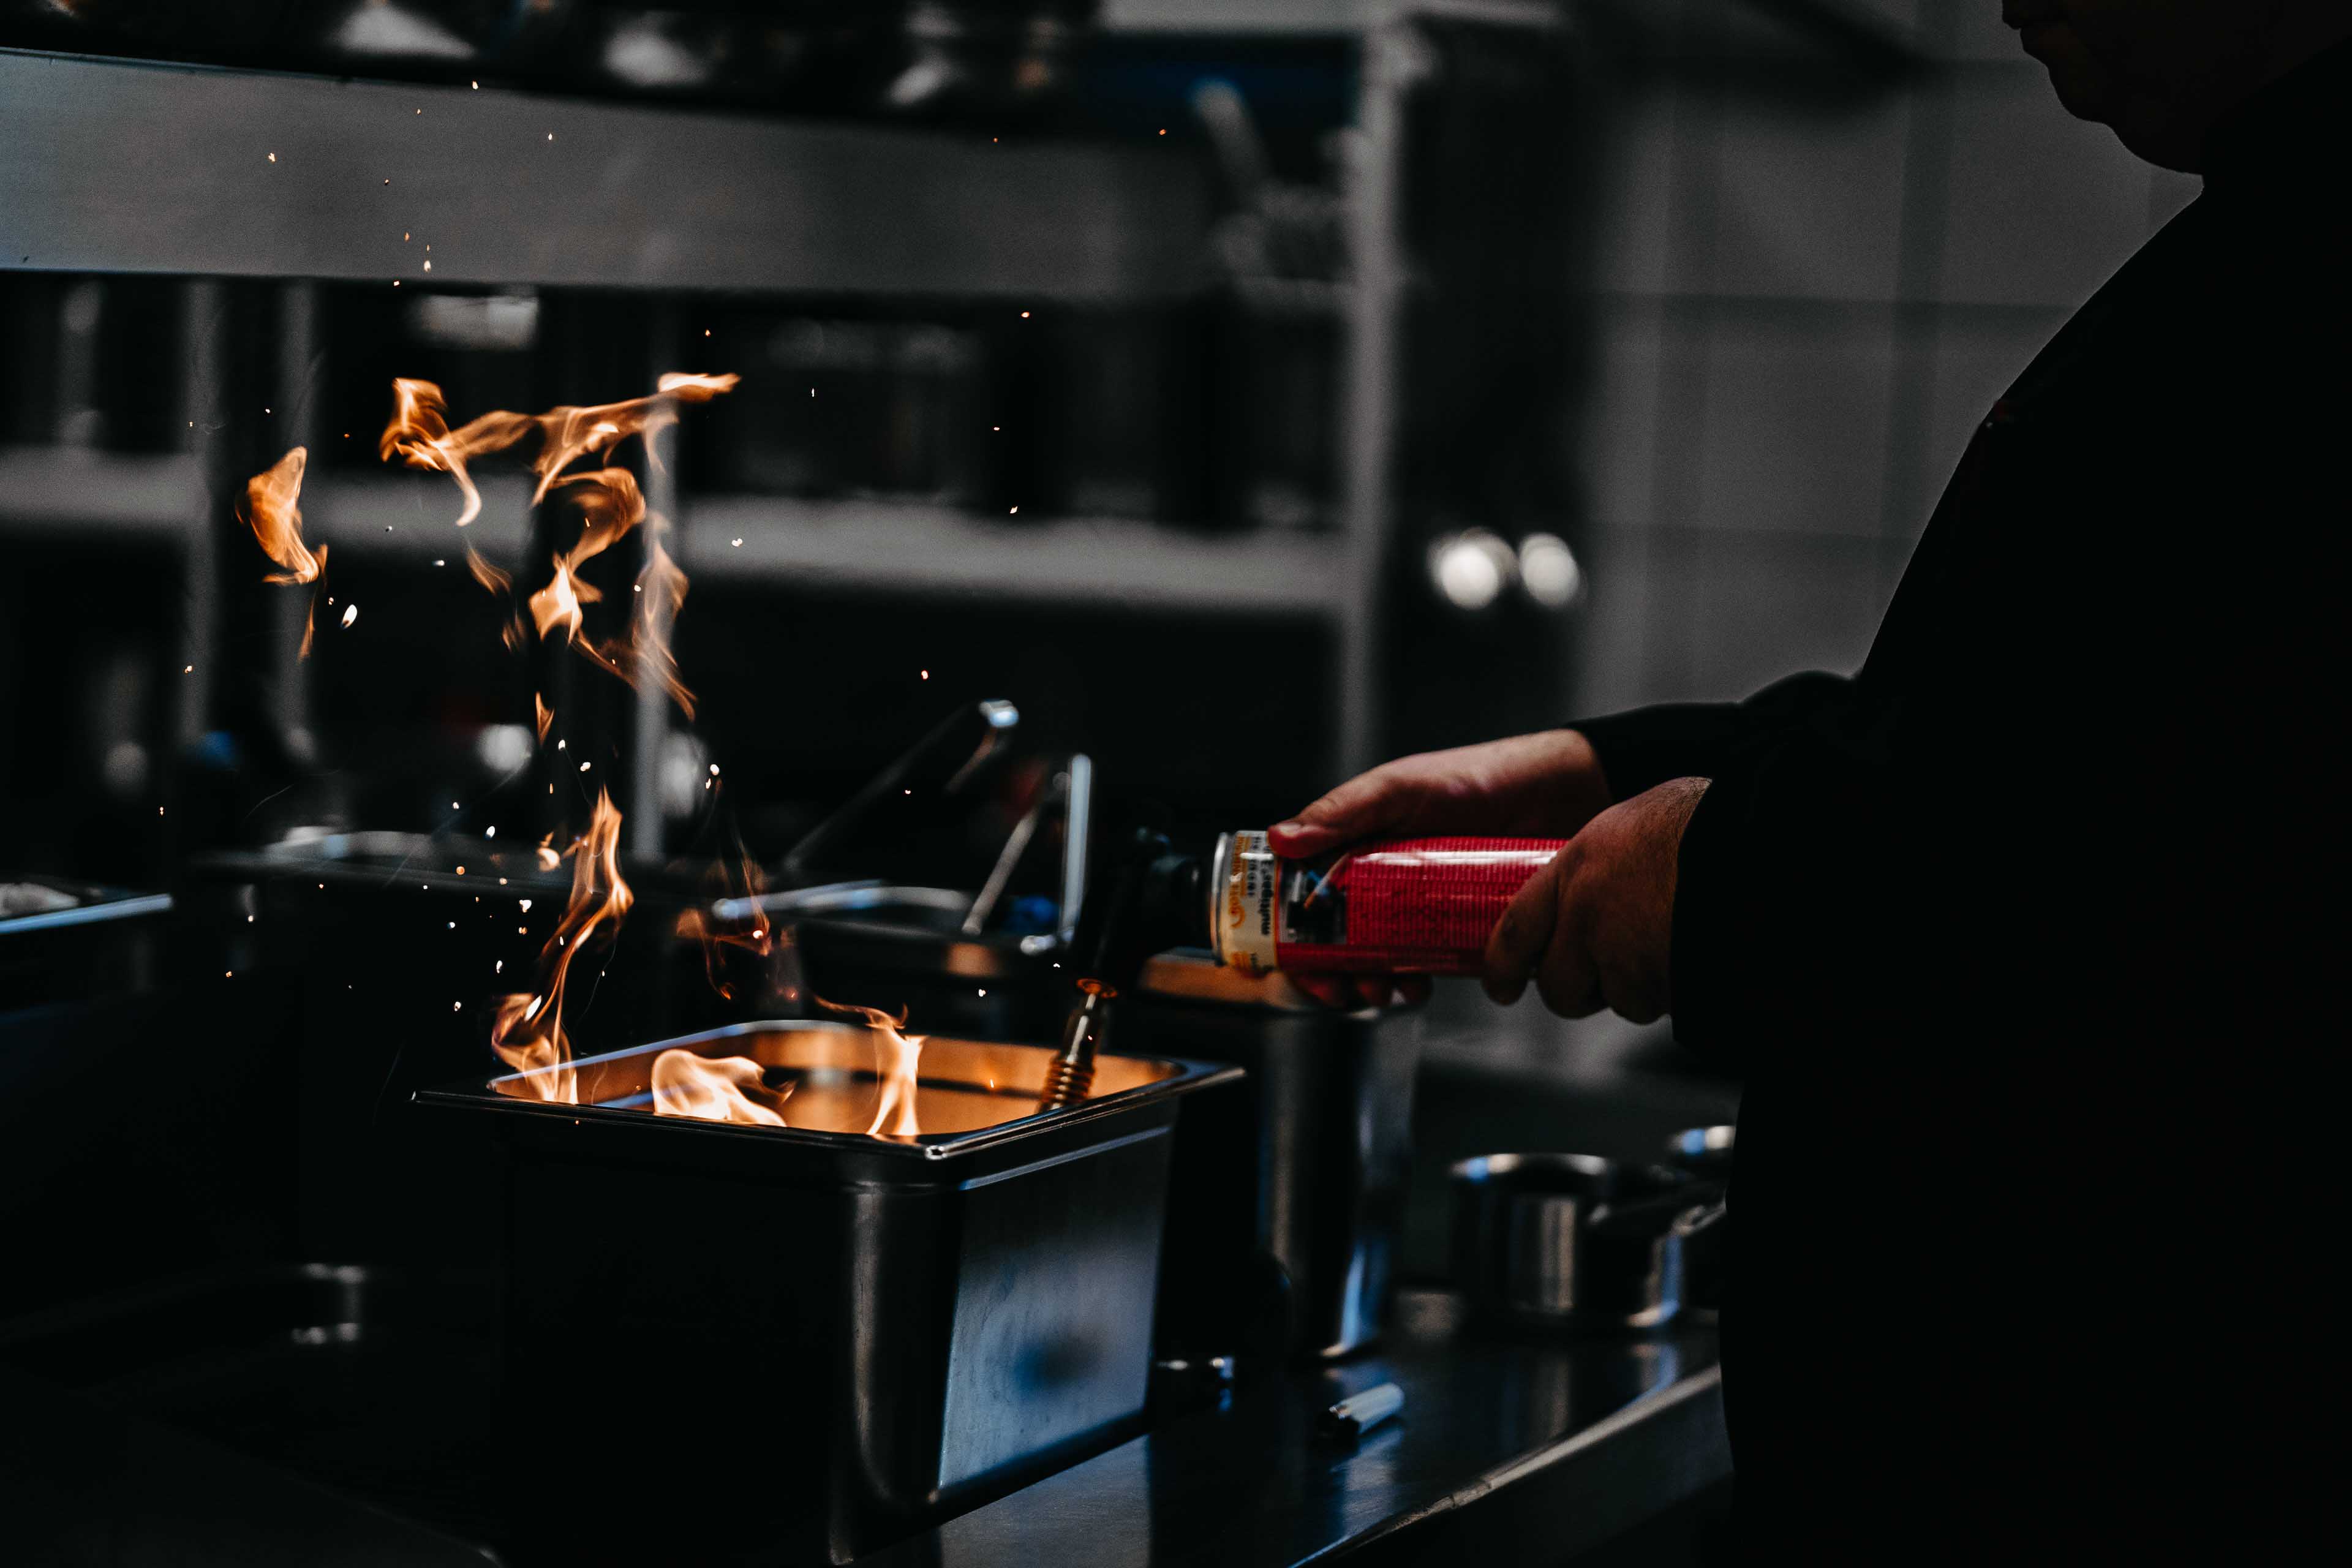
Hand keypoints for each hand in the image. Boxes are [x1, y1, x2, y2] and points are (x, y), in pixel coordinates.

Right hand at [1268, 731, 1615, 1008]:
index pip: (1303, 889)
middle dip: (1332, 970)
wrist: (1555, 794)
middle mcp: (1377, 872)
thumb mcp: (1400, 789)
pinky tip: (1420, 985)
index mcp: (1353, 840)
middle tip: (1345, 990)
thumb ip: (1344, 812)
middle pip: (1333, 932)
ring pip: (1375, 952)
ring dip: (1369, 980)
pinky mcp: (1452, 920)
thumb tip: (1280, 840)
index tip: (1298, 961)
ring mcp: (1414, 899)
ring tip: (1384, 992)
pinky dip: (1414, 977)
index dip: (1291, 931)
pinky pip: (1424, 957)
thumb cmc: (1474, 777)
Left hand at [1483, 777, 1708, 1023]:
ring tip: (1673, 941)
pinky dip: (1674, 991)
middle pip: (1559, 988)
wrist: (1756, 846)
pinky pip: (1661, 1004)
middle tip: (1606, 977)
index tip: (1500, 987)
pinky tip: (1693, 951)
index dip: (1502, 967)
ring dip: (1641, 987)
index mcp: (1577, 867)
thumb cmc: (1705, 826)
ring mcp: (1625, 955)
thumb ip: (1596, 869)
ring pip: (1620, 1001)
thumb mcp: (1633, 827)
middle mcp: (1589, 915)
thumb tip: (1579, 900)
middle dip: (1580, 992)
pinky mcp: (1662, 986)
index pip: (1517, 930)